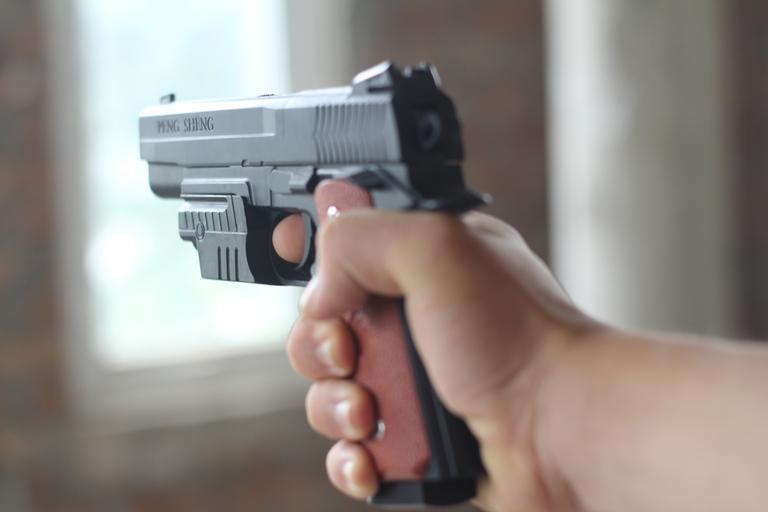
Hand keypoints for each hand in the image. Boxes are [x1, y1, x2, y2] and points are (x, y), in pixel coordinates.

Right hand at [273, 211, 595, 510]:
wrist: (565, 433)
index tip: (328, 296)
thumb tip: (319, 293)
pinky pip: (353, 450)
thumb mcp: (437, 249)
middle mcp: (416, 322)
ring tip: (369, 413)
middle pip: (325, 329)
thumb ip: (361, 238)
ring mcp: (414, 383)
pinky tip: (370, 458)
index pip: (346, 255)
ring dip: (334, 407)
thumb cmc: (522, 340)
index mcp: (424, 264)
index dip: (322, 274)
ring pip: (331, 393)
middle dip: (322, 347)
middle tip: (351, 356)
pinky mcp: (415, 439)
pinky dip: (351, 459)